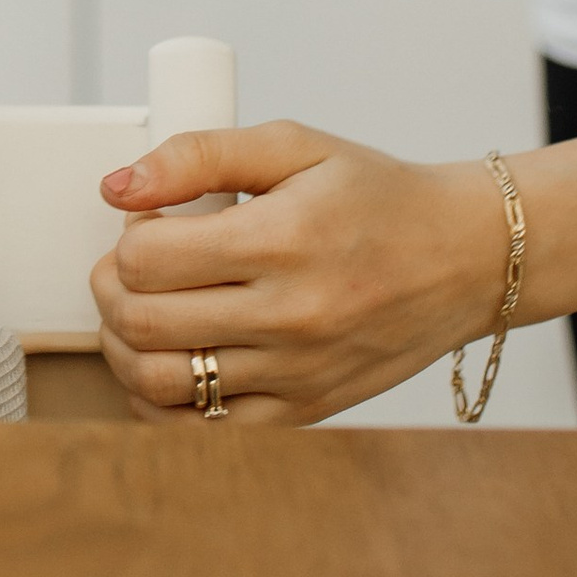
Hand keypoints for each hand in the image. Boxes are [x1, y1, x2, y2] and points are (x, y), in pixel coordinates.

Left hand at [90, 123, 503, 423]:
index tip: (146, 222)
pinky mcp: (304, 411)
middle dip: (111, 289)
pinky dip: (161, 403)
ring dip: (123, 347)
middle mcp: (289, 316)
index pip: (145, 258)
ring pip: (160, 382)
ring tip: (140, 312)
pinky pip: (203, 430)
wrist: (466, 259)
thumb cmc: (378, 198)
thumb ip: (200, 154)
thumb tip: (117, 186)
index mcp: (282, 241)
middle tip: (127, 267)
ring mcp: (296, 373)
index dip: (127, 235)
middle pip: (141, 322)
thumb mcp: (295, 146)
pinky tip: (168, 362)